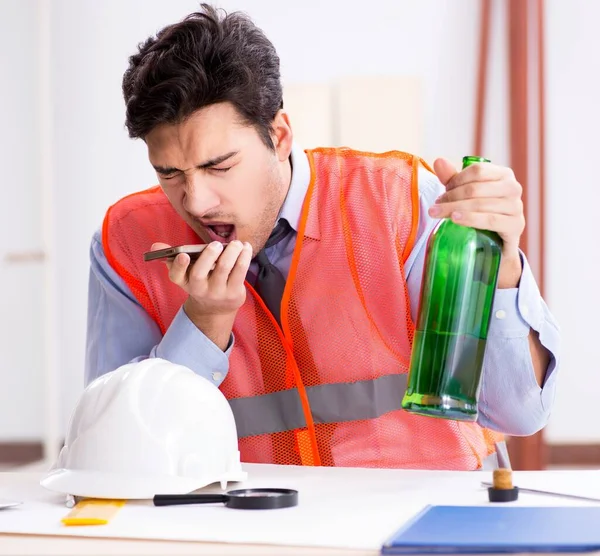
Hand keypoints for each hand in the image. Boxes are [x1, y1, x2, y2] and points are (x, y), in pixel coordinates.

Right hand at [150, 240, 252, 348]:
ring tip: (236, 243)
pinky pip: (240, 273)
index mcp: (184, 281)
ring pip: (223, 270)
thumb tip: (155, 246)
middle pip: (200, 273)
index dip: (178, 265)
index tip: (183, 255)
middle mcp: (199, 289)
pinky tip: (245, 248)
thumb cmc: (201, 281)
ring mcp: (217, 292)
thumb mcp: (186, 273)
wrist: (216, 307)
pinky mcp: (234, 293)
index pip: (176, 276)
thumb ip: (171, 258)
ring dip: (231, 253)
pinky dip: (243, 257)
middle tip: (216, 244)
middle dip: (208, 256)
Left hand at [429, 158, 524, 287]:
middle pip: (475, 188)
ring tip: (438, 213)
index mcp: (503, 175)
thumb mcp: (465, 195)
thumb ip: (452, 179)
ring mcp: (516, 207)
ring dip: (454, 208)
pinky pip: (490, 220)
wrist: (496, 244)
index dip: (456, 180)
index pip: (477, 170)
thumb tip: (438, 160)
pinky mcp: (515, 226)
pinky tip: (455, 219)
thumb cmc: (480, 214)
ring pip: (480, 204)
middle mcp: (513, 188)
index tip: (442, 193)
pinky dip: (470, 219)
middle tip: (435, 207)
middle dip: (451, 197)